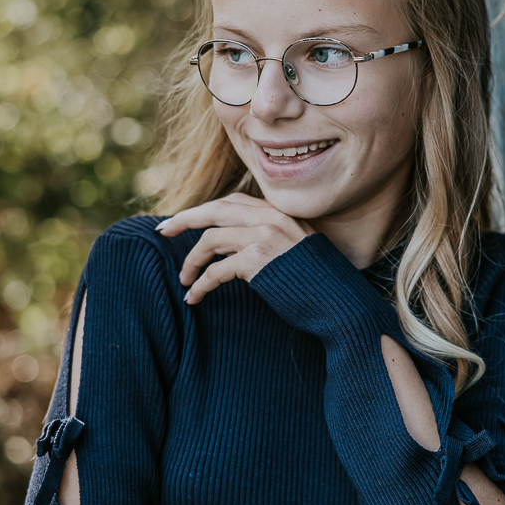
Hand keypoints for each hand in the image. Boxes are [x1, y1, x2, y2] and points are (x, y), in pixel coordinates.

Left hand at [156, 193, 312, 304]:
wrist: (342, 302)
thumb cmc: (320, 283)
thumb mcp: (297, 249)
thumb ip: (271, 238)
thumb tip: (238, 247)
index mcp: (279, 212)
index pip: (232, 202)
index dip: (204, 210)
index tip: (183, 220)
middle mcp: (270, 217)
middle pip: (214, 210)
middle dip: (184, 220)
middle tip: (163, 232)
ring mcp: (264, 236)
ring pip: (209, 240)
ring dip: (191, 262)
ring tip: (184, 280)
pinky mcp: (257, 260)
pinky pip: (216, 270)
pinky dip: (200, 285)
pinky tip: (194, 298)